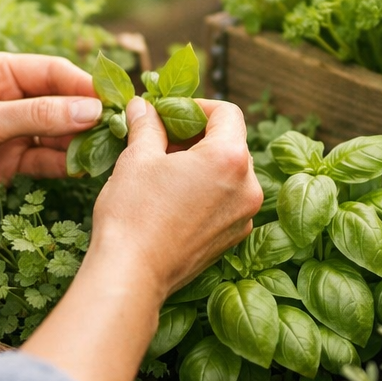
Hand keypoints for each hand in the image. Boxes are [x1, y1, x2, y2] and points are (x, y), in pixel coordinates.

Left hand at [0, 53, 104, 222]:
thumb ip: (38, 116)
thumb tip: (90, 110)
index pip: (53, 72)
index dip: (85, 87)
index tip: (114, 102)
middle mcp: (6, 98)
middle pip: (60, 103)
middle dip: (88, 117)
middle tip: (120, 131)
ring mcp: (7, 132)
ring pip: (55, 134)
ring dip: (79, 144)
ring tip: (107, 154)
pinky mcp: (6, 164)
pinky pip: (43, 160)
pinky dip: (62, 165)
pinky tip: (82, 170)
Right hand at [88, 96, 262, 301]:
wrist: (132, 274)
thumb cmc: (133, 214)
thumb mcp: (137, 158)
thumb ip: (147, 125)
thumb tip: (143, 106)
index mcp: (230, 158)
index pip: (227, 113)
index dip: (196, 107)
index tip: (169, 113)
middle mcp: (249, 186)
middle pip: (231, 142)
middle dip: (197, 135)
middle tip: (162, 138)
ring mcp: (244, 215)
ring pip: (229, 173)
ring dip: (202, 163)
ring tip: (164, 170)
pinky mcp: (233, 237)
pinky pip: (227, 200)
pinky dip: (207, 190)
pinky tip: (173, 197)